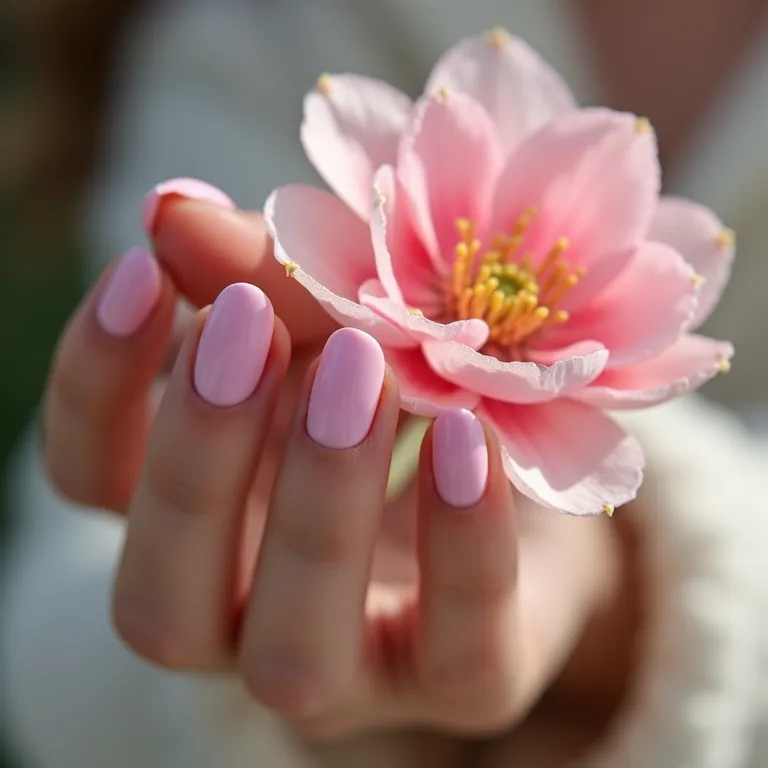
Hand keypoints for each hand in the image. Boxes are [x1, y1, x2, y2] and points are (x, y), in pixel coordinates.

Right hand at [43, 191, 620, 741]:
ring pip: (289, 655)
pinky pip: (460, 649)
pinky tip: (467, 435)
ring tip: (358, 368)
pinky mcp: (468, 679)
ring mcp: (358, 666)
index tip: (140, 271)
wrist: (530, 464)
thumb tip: (173, 210)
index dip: (96, 386)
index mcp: (202, 525)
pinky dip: (463, 541)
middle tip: (248, 321)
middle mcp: (252, 615)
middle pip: (164, 601)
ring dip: (316, 505)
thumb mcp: (341, 316)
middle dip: (199, 458)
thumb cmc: (407, 383)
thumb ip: (267, 275)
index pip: (94, 485)